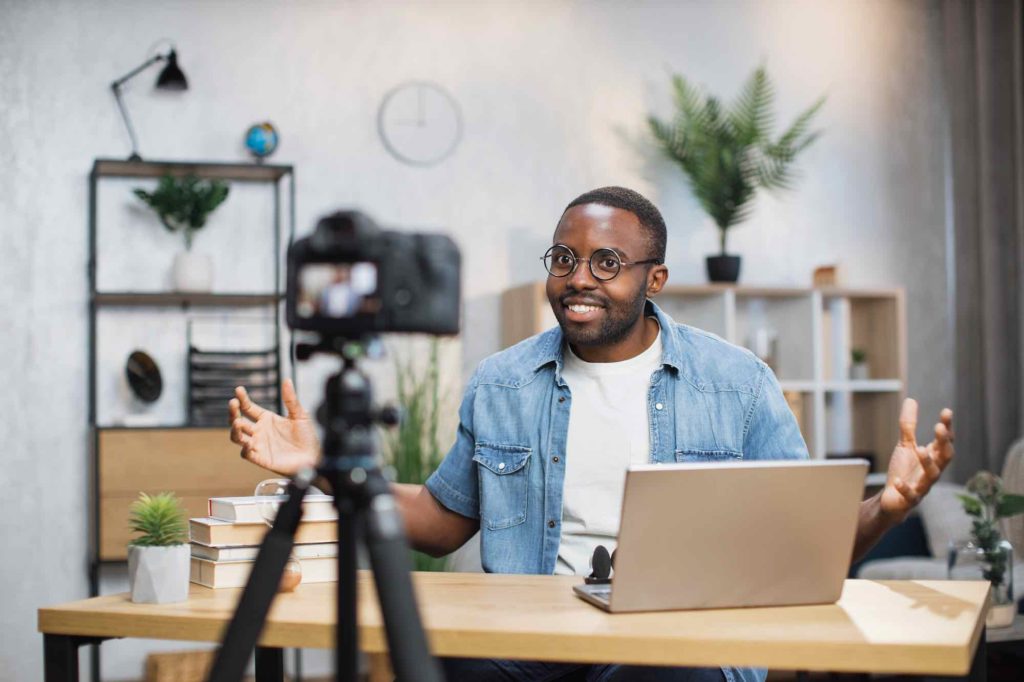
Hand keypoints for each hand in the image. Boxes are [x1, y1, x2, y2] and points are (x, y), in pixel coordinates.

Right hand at [228, 378, 319, 475]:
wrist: (314, 457)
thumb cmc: (307, 437)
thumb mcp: (300, 415)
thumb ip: (291, 399)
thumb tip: (287, 380)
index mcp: (267, 419)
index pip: (249, 408)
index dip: (242, 399)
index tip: (239, 390)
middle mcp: (259, 431)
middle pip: (238, 421)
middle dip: (233, 412)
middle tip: (233, 403)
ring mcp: (259, 445)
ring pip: (238, 437)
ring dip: (235, 430)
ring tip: (237, 422)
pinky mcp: (261, 458)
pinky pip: (247, 454)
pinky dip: (245, 449)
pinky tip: (248, 443)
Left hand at [879, 398, 954, 518]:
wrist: (892, 499)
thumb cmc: (903, 471)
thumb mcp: (905, 446)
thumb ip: (909, 426)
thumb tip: (911, 399)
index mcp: (933, 458)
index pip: (944, 442)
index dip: (947, 428)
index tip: (947, 412)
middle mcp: (932, 471)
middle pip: (945, 457)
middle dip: (944, 443)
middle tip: (939, 428)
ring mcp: (923, 486)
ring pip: (932, 476)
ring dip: (928, 463)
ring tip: (920, 449)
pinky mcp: (910, 499)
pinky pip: (911, 495)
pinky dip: (906, 488)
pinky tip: (898, 481)